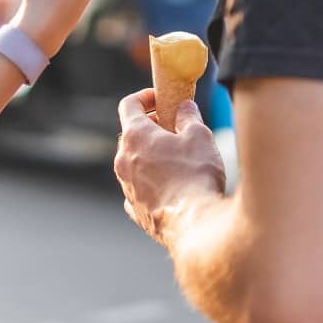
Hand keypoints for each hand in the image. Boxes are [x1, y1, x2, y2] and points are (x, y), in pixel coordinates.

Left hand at [115, 88, 225, 244]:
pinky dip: (150, 181)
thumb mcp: (199, 136)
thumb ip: (189, 117)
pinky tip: (169, 185)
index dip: (145, 97)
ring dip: (150, 155)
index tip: (161, 98)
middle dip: (151, 126)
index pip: (129, 104)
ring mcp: (127, 186)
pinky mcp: (135, 209)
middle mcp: (123, 160)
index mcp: (135, 136)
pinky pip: (138, 188)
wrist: (195, 225)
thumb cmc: (196, 176)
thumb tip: (184, 108)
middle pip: (131, 134)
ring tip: (177, 158)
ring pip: (134, 162)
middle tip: (174, 127)